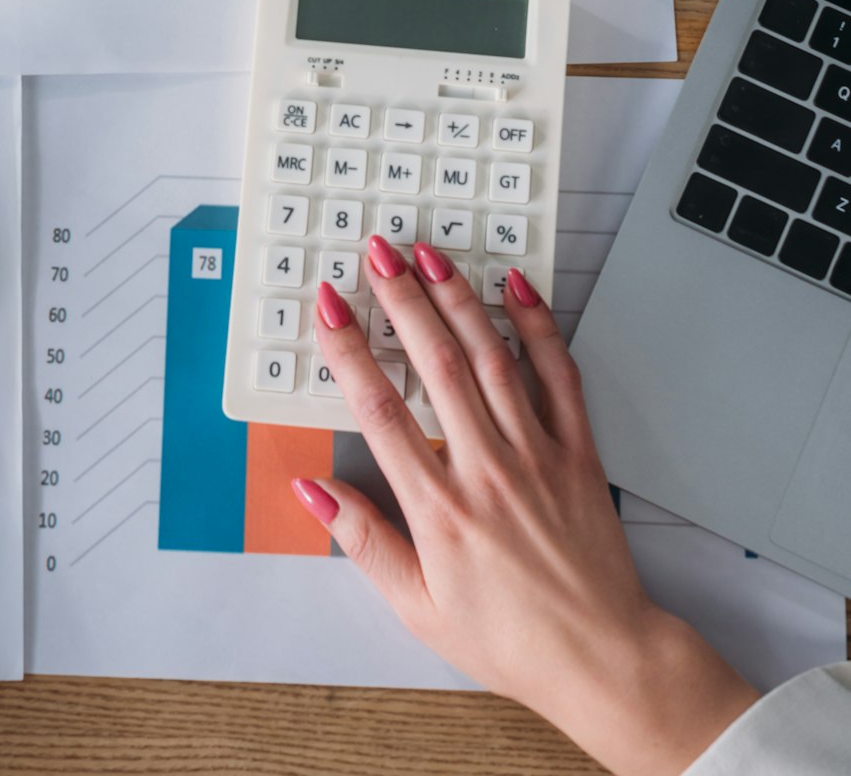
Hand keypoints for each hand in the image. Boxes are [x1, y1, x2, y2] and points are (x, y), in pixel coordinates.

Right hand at [297, 240, 759, 775]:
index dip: (348, 351)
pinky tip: (517, 290)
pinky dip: (537, 328)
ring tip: (430, 255)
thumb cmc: (508, 639)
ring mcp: (536, 456)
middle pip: (434, 366)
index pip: (379, 411)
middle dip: (401, 301)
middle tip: (377, 254)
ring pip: (490, 359)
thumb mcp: (416, 605)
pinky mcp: (578, 453)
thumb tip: (313, 489)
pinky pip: (558, 377)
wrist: (600, 659)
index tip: (330, 306)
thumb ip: (363, 540)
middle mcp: (486, 471)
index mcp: (439, 510)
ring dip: (457, 299)